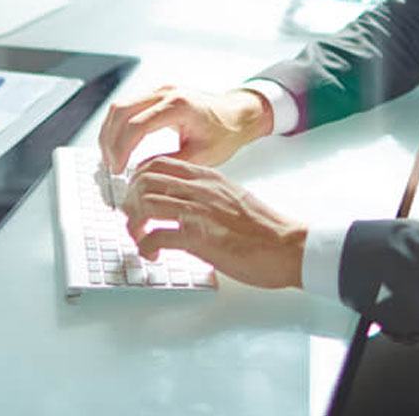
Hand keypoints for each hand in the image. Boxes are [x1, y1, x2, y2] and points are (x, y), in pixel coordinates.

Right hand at [99, 85, 272, 173]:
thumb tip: (140, 174)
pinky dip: (117, 126)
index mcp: (178, 106)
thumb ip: (169, 163)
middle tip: (110, 167)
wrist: (237, 113)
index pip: (136, 125)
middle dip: (110, 141)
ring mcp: (159, 91)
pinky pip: (127, 106)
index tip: (117, 170)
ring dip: (110, 132)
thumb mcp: (201, 156)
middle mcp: (165, 92)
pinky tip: (118, 145)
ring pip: (119, 106)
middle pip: (120, 111)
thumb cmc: (225, 133)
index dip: (121, 149)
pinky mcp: (156, 95)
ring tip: (110, 159)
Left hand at [121, 156, 305, 288]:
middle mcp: (199, 188)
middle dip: (130, 201)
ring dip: (134, 225)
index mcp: (207, 176)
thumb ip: (206, 195)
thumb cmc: (264, 227)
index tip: (136, 197)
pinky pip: (156, 235)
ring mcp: (198, 211)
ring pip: (145, 204)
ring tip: (140, 239)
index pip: (158, 163)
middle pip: (144, 180)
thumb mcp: (231, 196)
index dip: (138, 180)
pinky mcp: (199, 238)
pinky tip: (153, 254)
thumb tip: (182, 203)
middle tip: (133, 220)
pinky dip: (146, 246)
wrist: (288, 245)